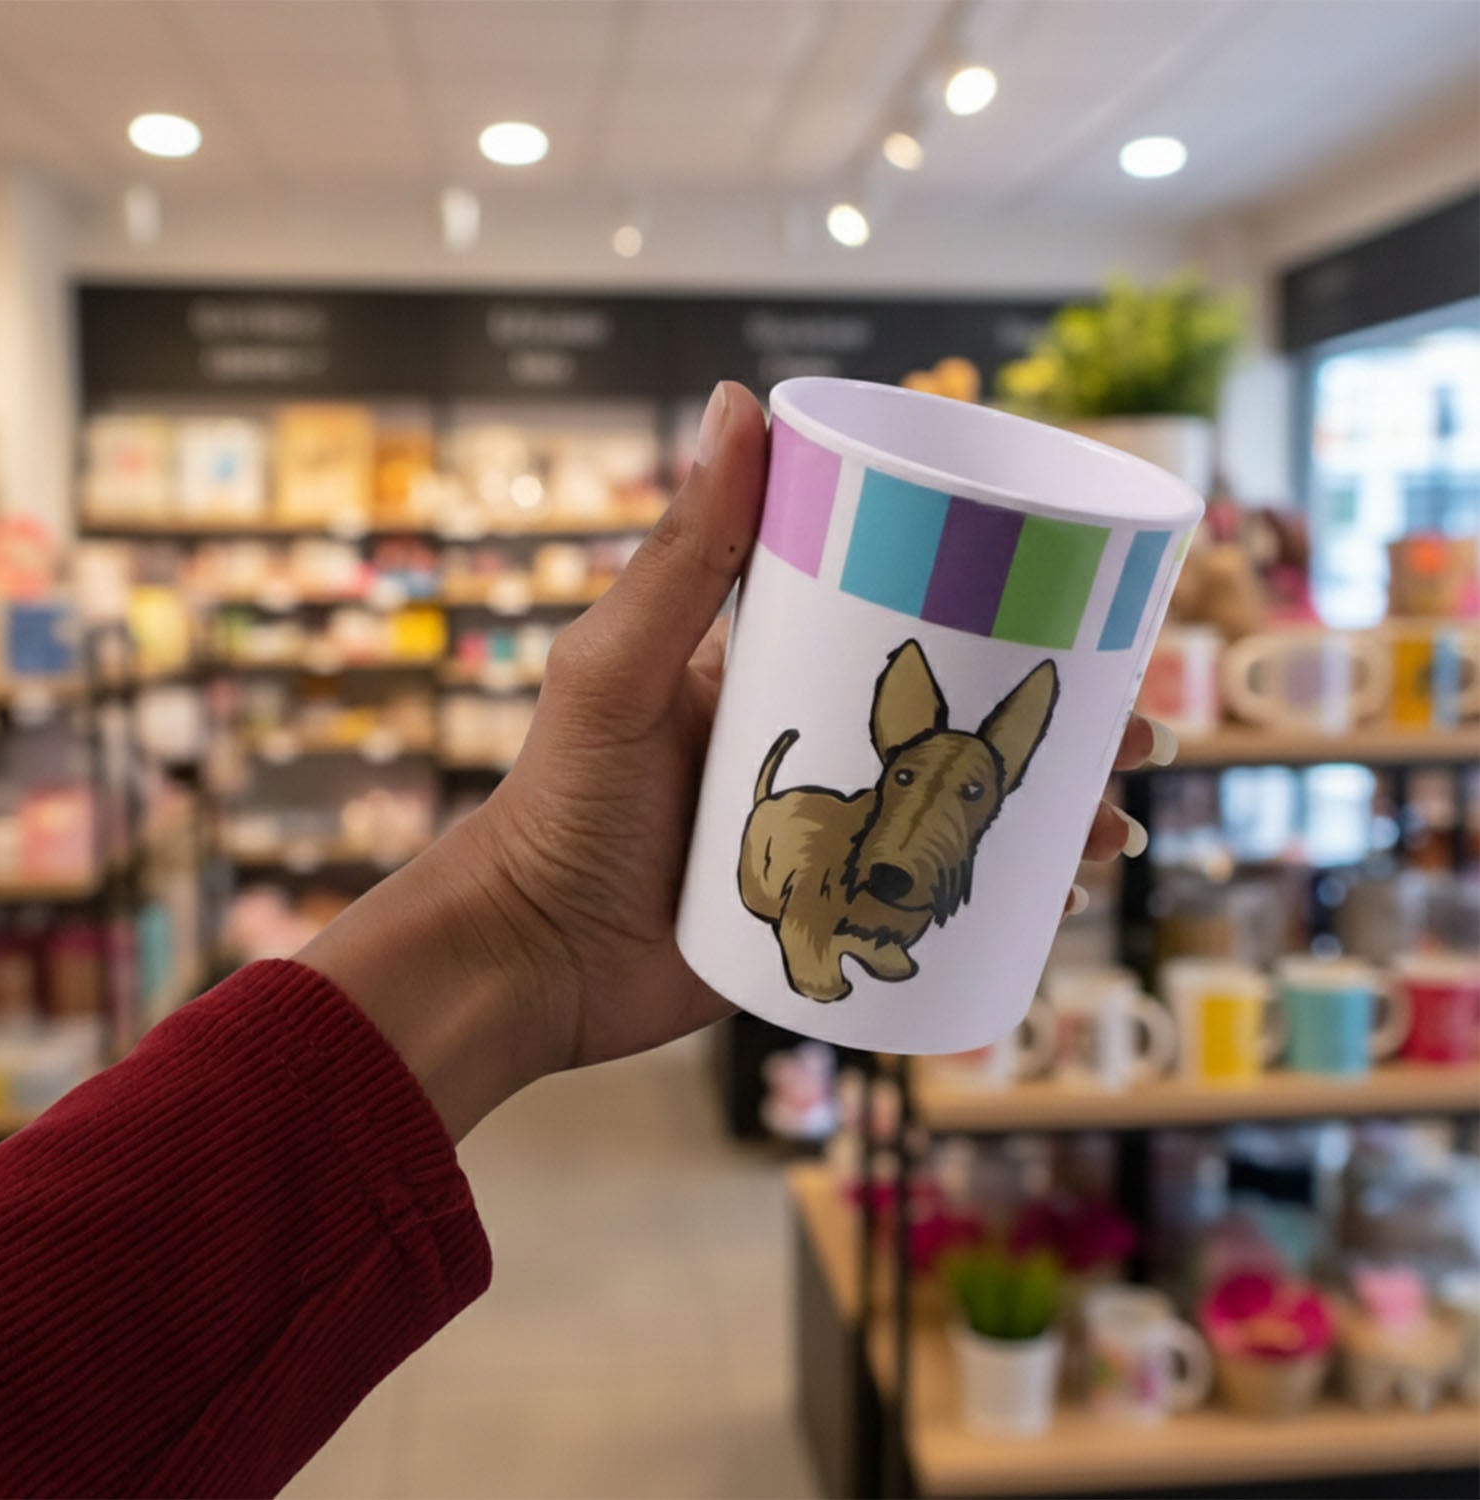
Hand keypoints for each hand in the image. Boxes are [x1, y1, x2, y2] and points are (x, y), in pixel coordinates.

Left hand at [301, 383, 1174, 1140]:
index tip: (1082, 608)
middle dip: (1056, 725)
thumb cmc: (557, 804)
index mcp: (774, 674)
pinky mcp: (827, 921)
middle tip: (1142, 728)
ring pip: (963, 817)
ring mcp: (827, 840)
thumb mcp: (617, 666)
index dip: (999, 616)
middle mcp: (812, 750)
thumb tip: (741, 400)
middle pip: (958, 724)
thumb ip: (681, 551)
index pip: (906, 623)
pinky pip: (933, 907)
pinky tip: (1066, 898)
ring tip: (1122, 818)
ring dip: (1052, 812)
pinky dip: (1004, 901)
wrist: (526, 958)